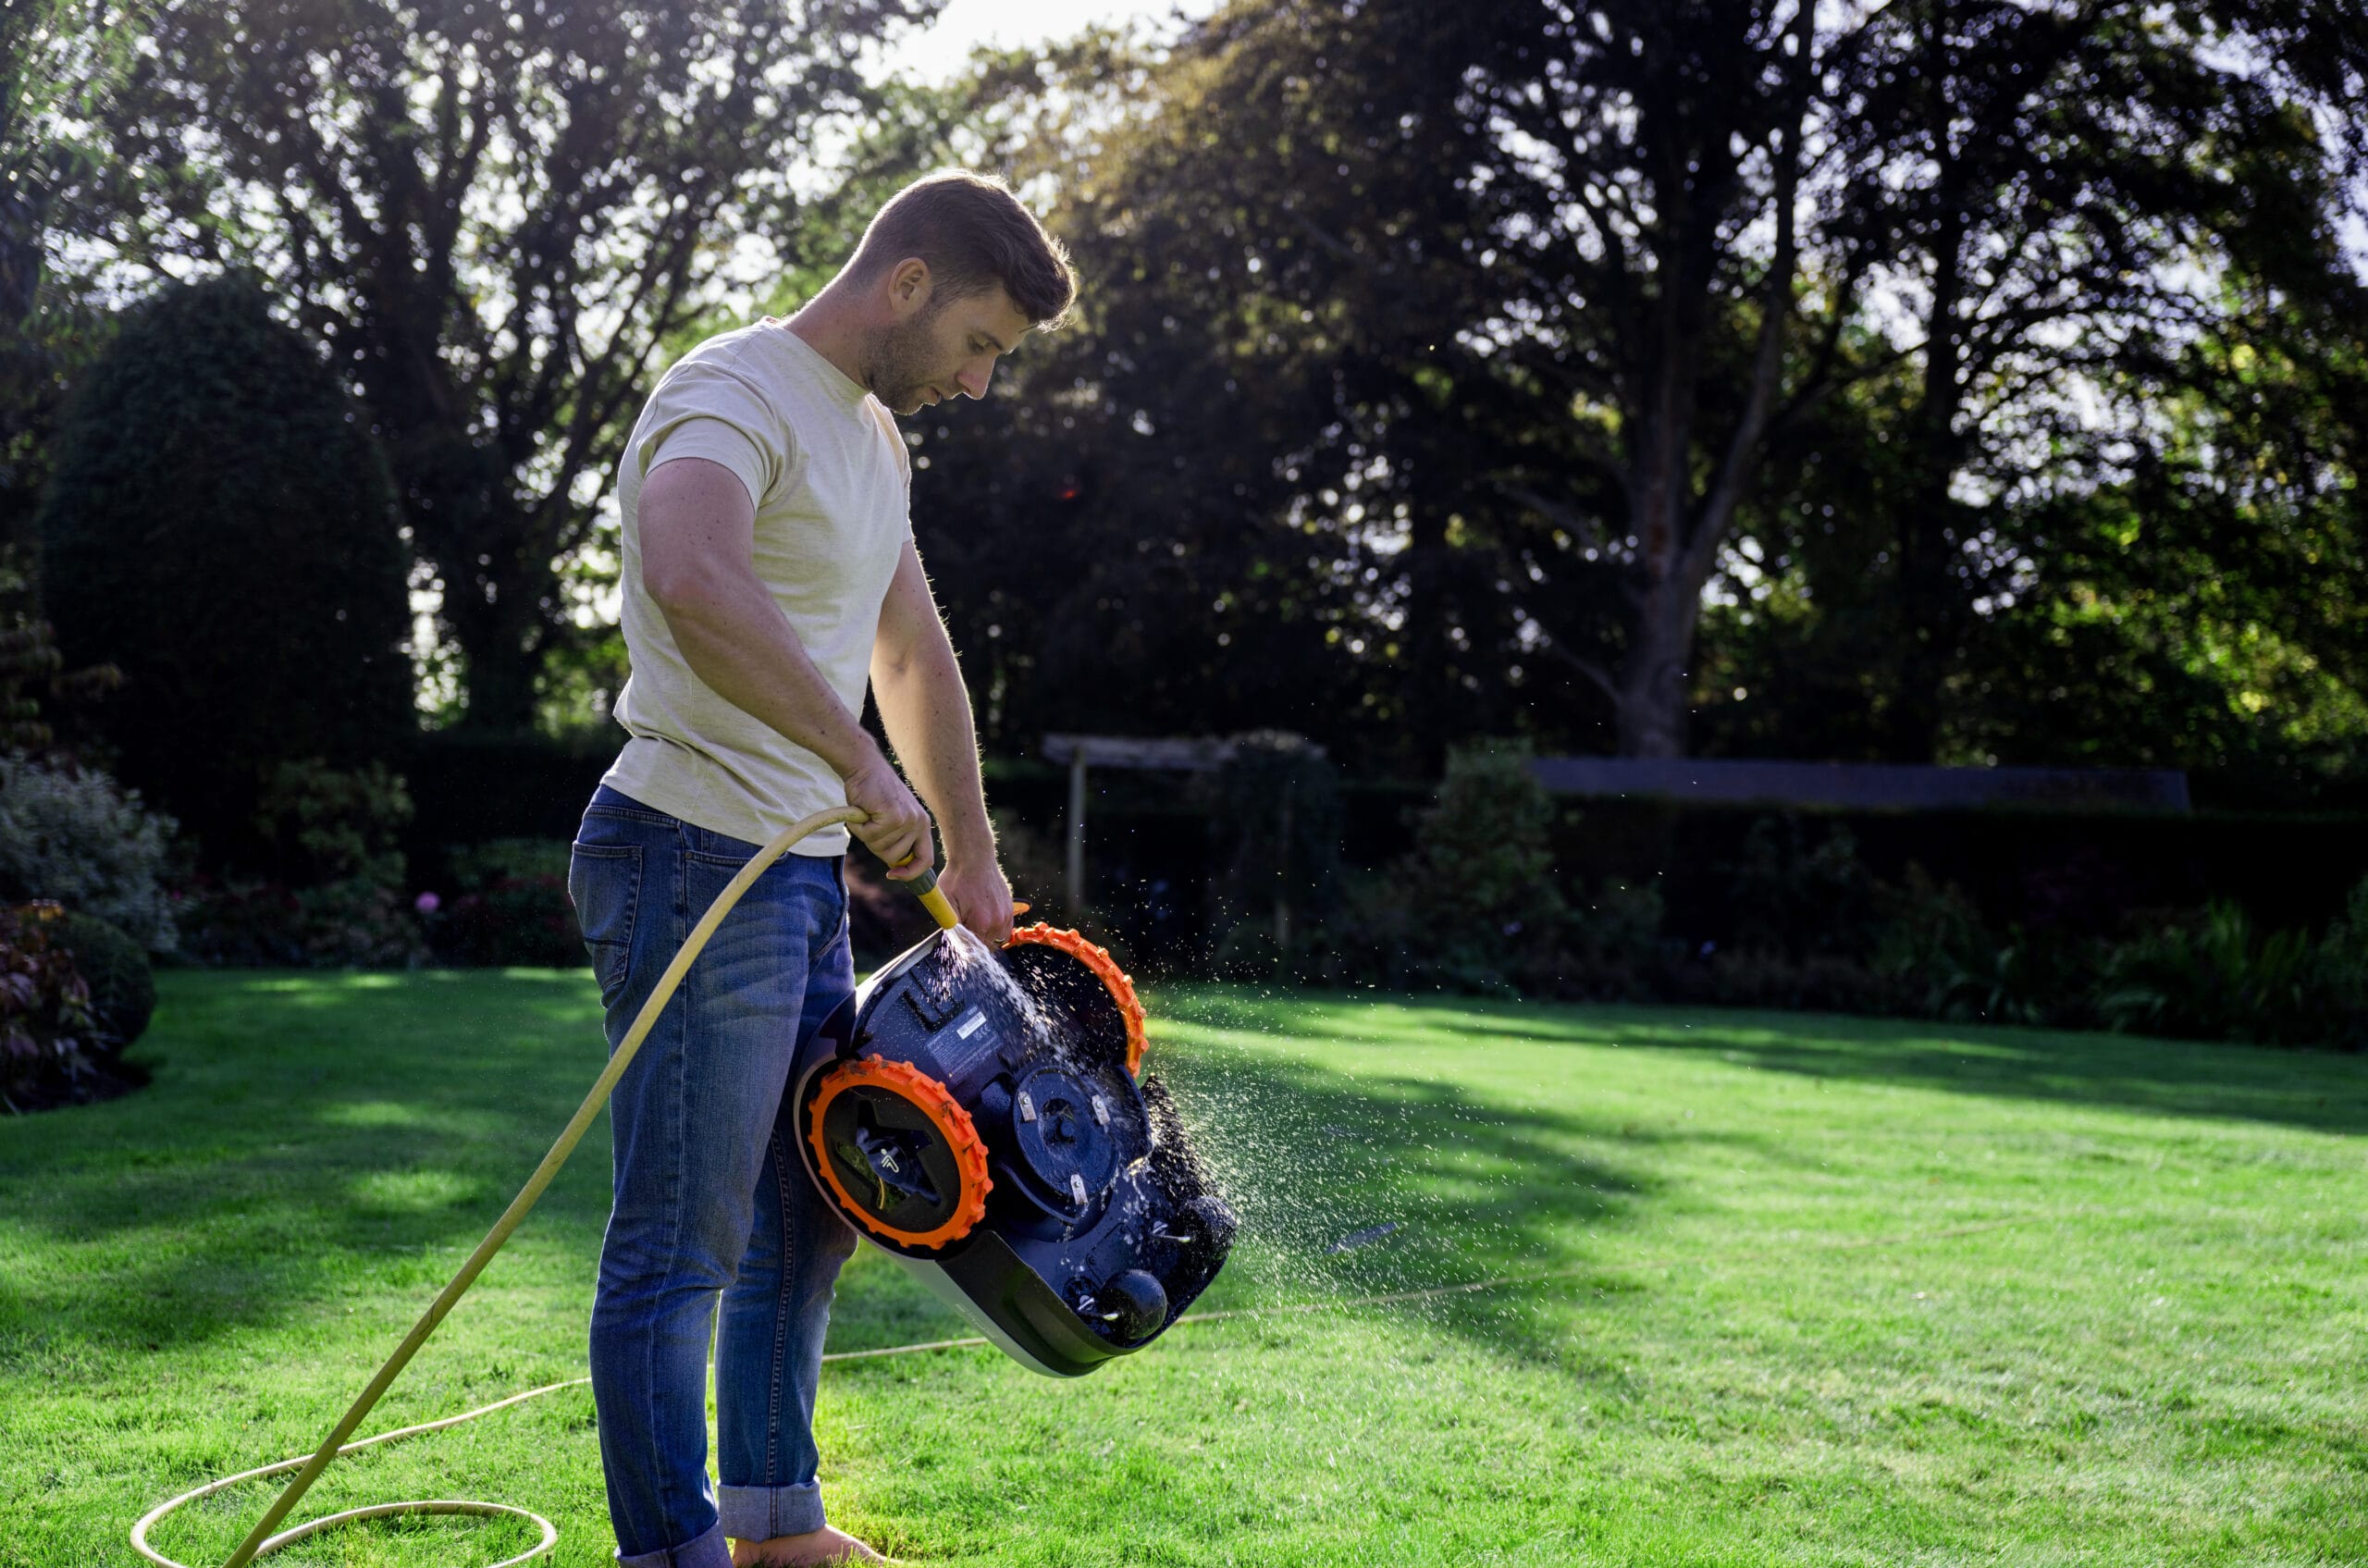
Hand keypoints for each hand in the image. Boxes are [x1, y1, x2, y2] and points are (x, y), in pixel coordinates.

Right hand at [842, 750, 933, 878]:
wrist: (863, 766)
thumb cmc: (872, 793)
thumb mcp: (891, 818)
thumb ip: (896, 839)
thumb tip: (895, 866)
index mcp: (921, 824)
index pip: (925, 860)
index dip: (909, 873)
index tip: (891, 874)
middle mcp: (919, 822)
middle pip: (894, 857)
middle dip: (876, 846)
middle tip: (870, 824)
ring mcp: (907, 819)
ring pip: (880, 848)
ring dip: (865, 834)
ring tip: (867, 814)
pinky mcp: (893, 816)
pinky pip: (869, 836)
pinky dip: (859, 826)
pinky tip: (862, 810)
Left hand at [936, 856, 1014, 947]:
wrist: (973, 858)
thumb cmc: (957, 878)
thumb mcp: (946, 902)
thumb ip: (951, 925)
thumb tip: (955, 941)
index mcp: (981, 923)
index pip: (974, 949)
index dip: (965, 948)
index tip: (960, 940)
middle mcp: (997, 921)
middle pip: (987, 946)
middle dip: (976, 942)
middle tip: (966, 929)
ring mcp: (1005, 914)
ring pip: (998, 939)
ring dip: (988, 937)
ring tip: (976, 926)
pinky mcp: (1009, 908)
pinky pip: (1006, 929)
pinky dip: (997, 930)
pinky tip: (987, 922)